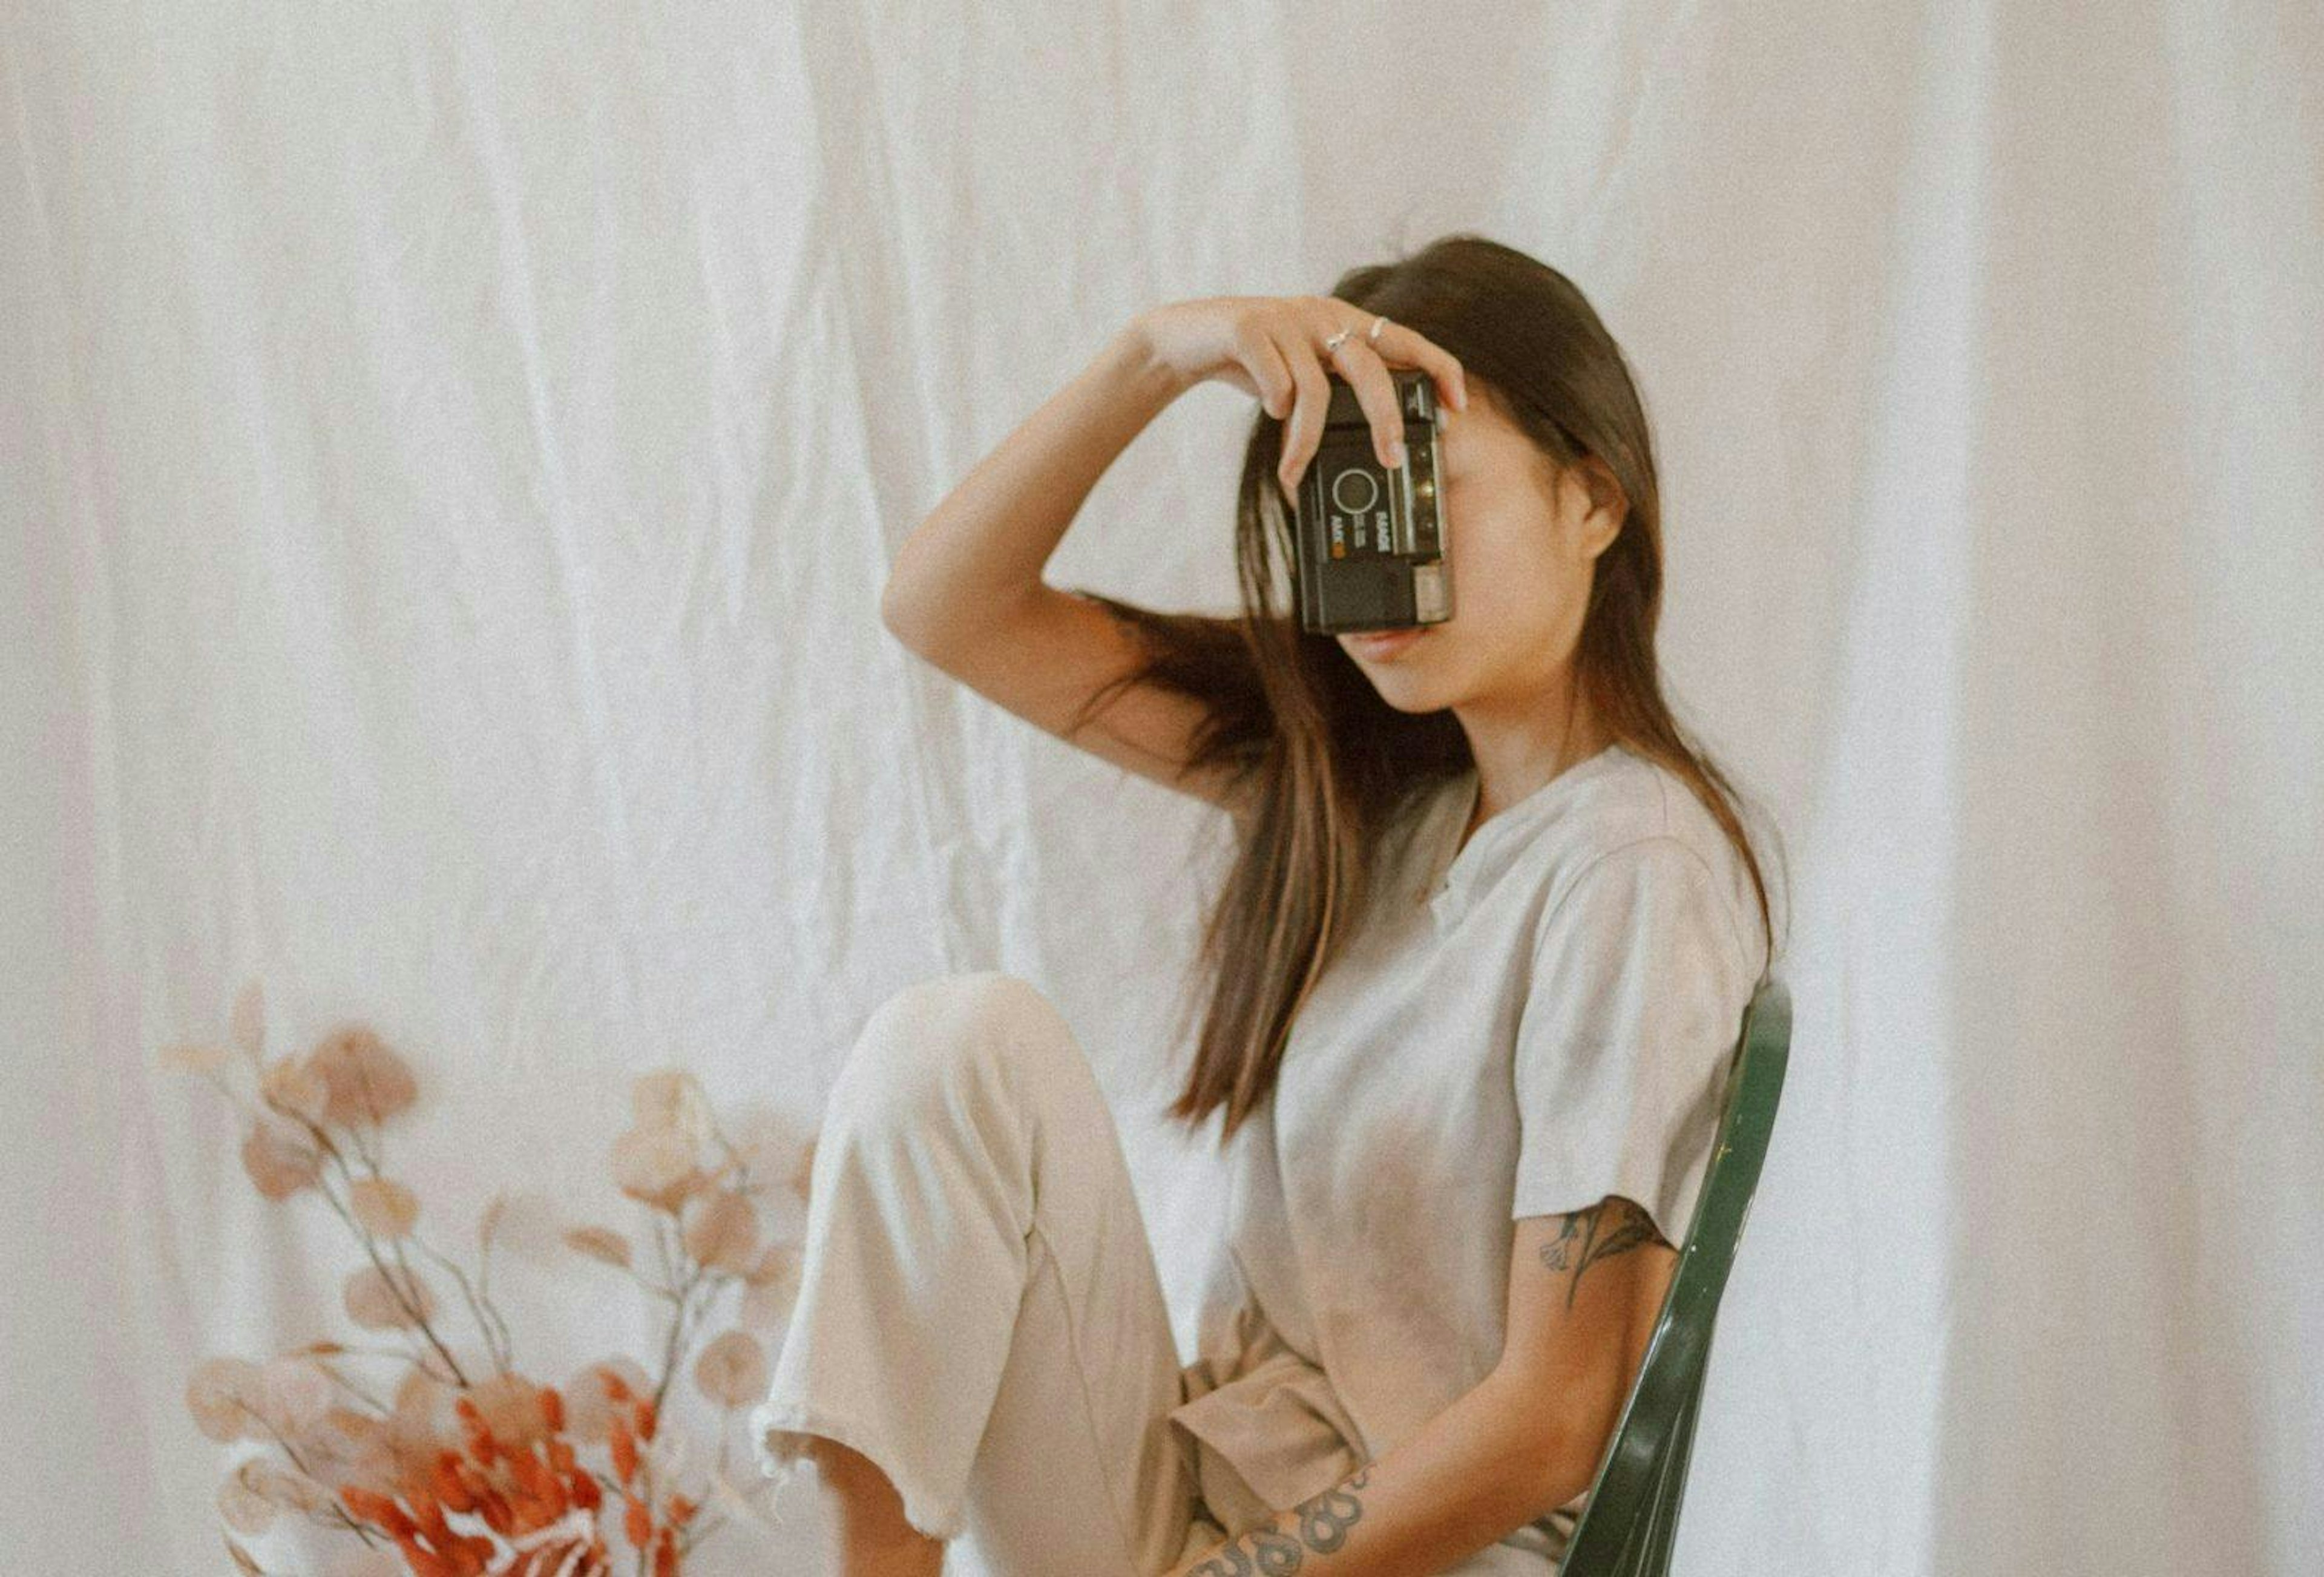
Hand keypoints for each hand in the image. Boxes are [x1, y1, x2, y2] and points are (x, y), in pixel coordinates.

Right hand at [1132, 295, 1468, 492]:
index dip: (1438, 369)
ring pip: (1316, 389)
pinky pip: (1276, 382)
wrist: (1182, 338)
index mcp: (1343, 322)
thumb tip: (1382, 436)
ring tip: (1294, 469)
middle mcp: (1322, 314)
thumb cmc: (1251, 361)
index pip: (1406, 339)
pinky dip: (1275, 407)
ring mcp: (1285, 318)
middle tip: (1391, 459)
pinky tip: (1267, 412)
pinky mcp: (1249, 328)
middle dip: (1385, 419)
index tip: (1457, 406)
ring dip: (1307, 440)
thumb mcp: (1302, 371)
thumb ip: (1338, 388)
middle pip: (1370, 368)